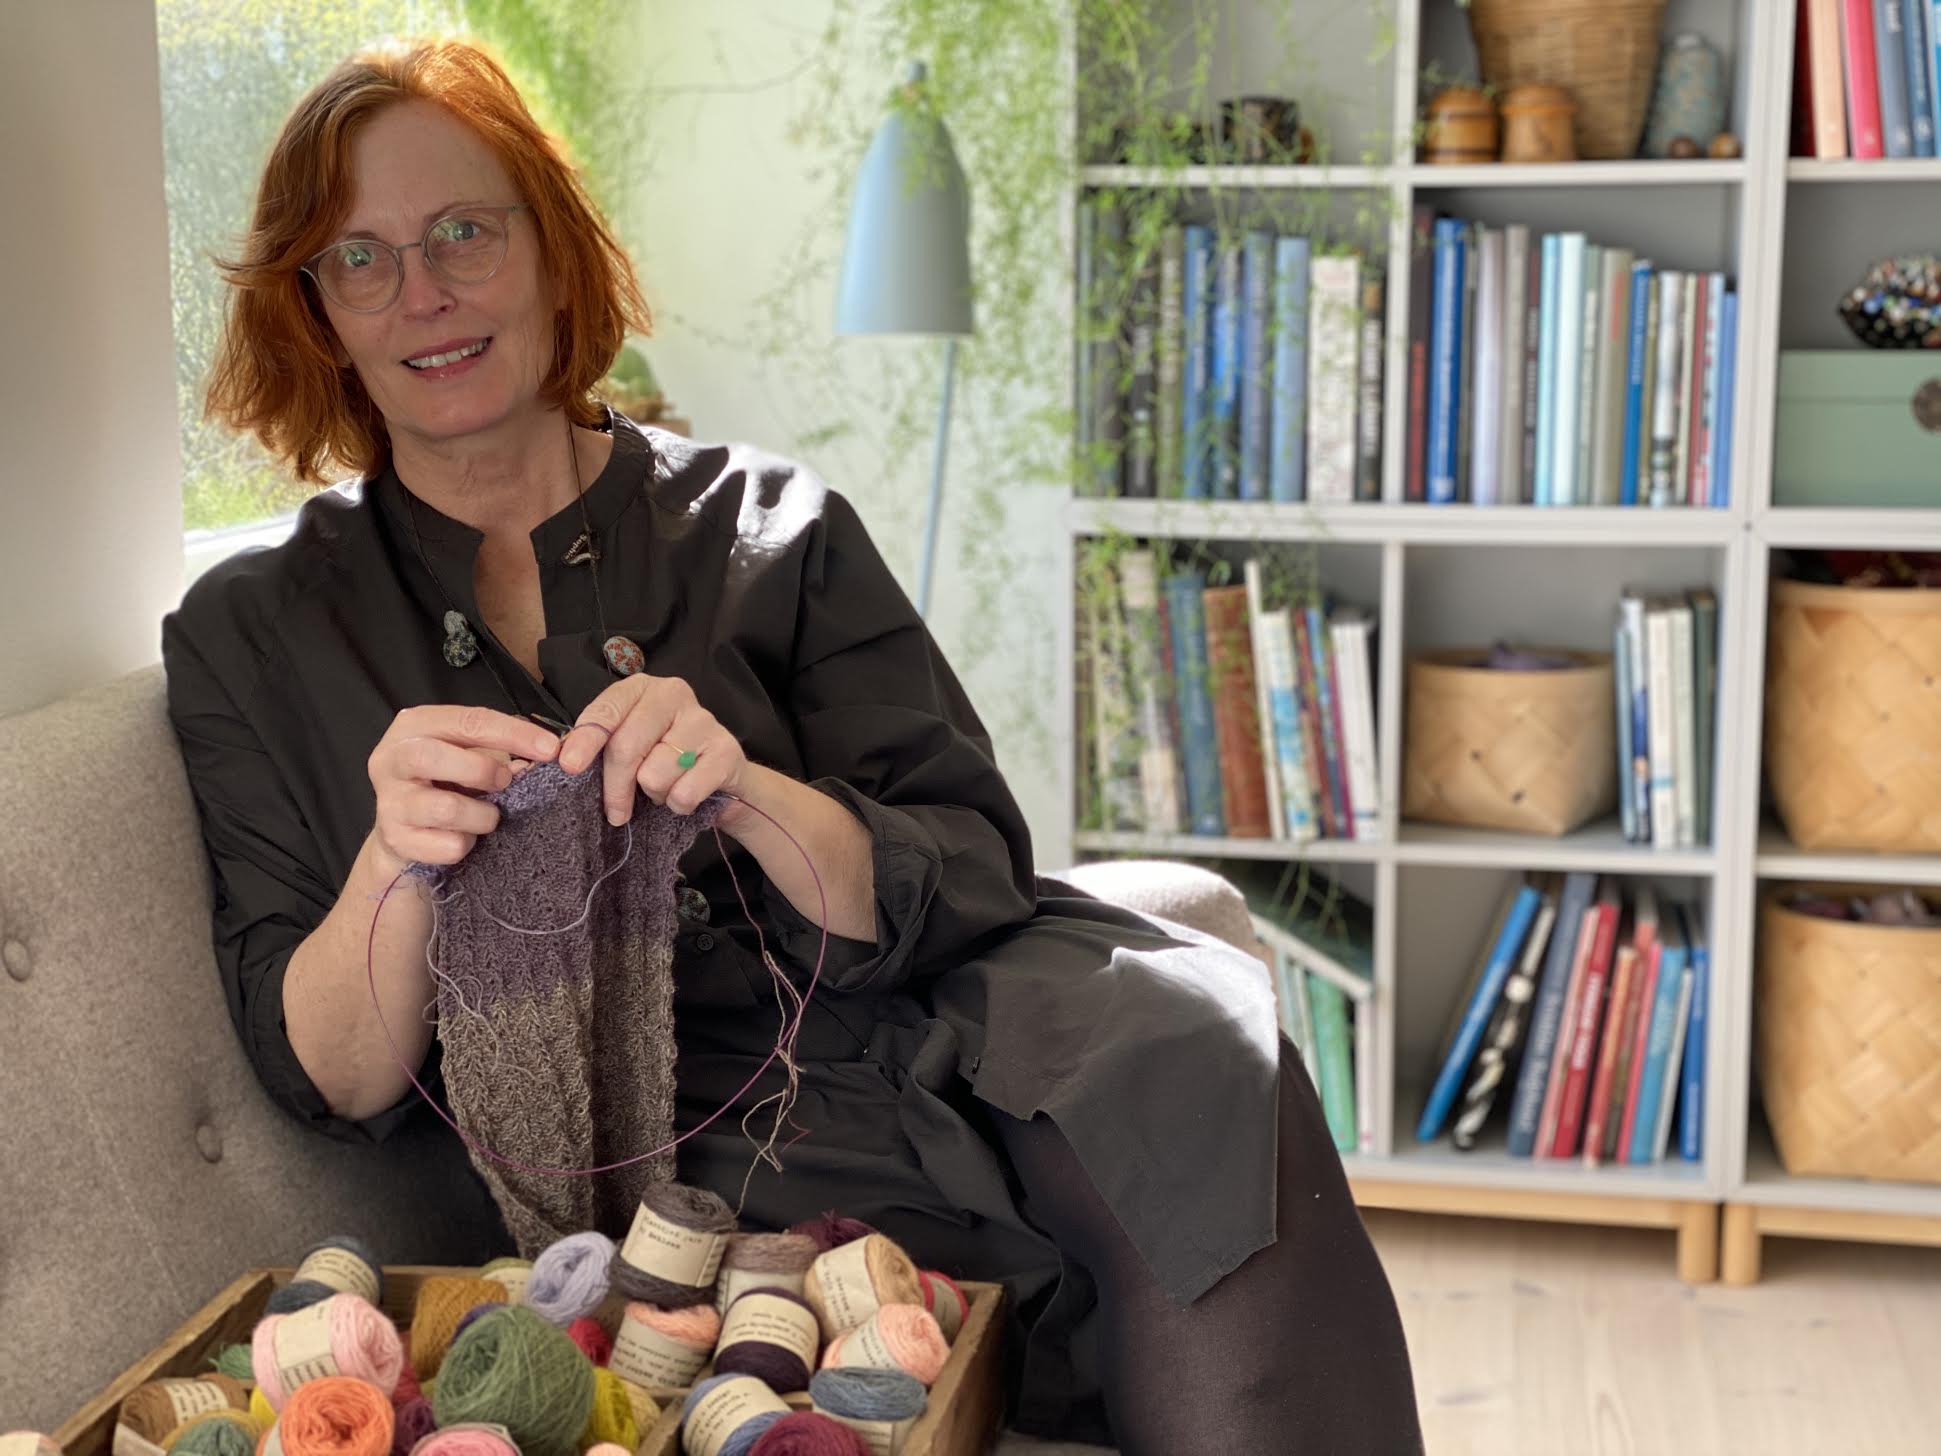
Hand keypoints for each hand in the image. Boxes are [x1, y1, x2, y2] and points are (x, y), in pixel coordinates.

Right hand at [367, 705, 561, 868]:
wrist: (405, 831)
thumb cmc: (445, 781)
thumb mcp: (467, 753)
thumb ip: (499, 749)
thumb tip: (544, 755)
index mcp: (414, 725)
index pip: (467, 721)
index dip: (513, 734)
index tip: (551, 749)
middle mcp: (391, 759)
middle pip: (432, 757)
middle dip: (481, 770)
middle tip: (506, 781)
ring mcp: (389, 801)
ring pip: (444, 808)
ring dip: (481, 816)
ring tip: (488, 817)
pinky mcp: (395, 839)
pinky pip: (446, 846)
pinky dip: (467, 844)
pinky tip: (465, 837)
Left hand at [555, 673, 747, 824]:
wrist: (721, 773)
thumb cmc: (663, 756)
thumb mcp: (629, 742)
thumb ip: (601, 744)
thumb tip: (566, 761)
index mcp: (642, 687)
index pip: (607, 711)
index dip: (586, 740)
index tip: (569, 766)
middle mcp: (673, 694)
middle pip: (627, 746)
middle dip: (615, 787)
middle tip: (615, 812)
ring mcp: (703, 720)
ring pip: (654, 774)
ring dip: (655, 794)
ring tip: (664, 787)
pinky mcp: (726, 751)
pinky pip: (684, 793)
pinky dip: (678, 804)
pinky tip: (685, 794)